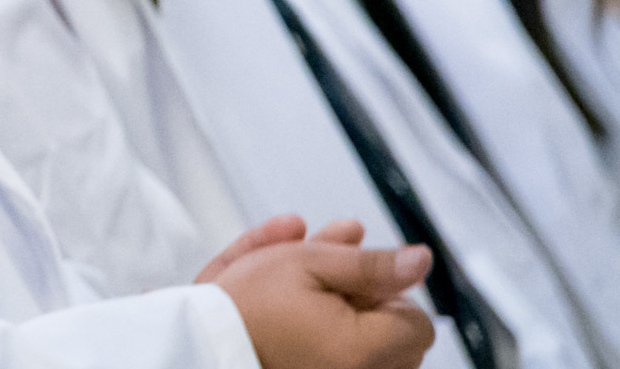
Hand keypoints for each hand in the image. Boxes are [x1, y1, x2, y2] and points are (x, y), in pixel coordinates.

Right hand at [211, 221, 434, 368]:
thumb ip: (371, 263)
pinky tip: (297, 310)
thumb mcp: (308, 263)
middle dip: (368, 306)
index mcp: (363, 349)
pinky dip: (328, 339)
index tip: (350, 281)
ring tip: (302, 285)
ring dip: (345, 316)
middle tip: (323, 283)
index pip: (418, 323)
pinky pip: (341, 361)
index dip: (388, 295)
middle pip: (395, 340)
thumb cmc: (245, 306)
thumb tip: (421, 260)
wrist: (198, 343)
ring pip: (368, 350)